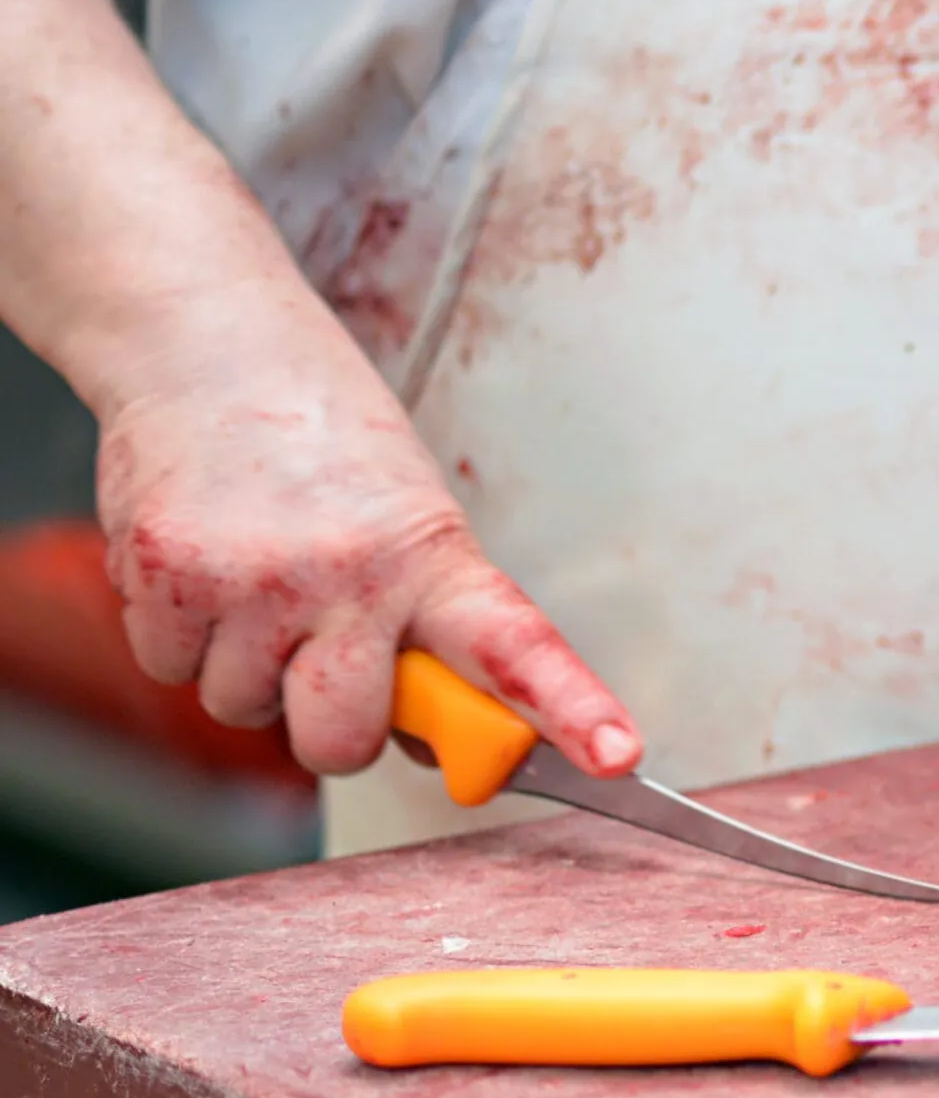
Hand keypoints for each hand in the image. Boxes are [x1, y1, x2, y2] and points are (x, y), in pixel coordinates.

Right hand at [91, 290, 639, 778]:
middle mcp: (348, 573)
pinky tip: (204, 564)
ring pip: (243, 709)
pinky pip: (171, 672)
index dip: (569, 709)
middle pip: (342, 743)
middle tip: (325, 646)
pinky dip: (182, 637)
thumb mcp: (409, 518)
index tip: (614, 757)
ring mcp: (250, 582)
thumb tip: (434, 745)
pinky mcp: (164, 579)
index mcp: (432, 556)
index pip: (515, 648)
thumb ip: (425, 628)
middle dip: (332, 722)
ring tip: (257, 574)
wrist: (206, 340)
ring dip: (248, 667)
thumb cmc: (319, 436)